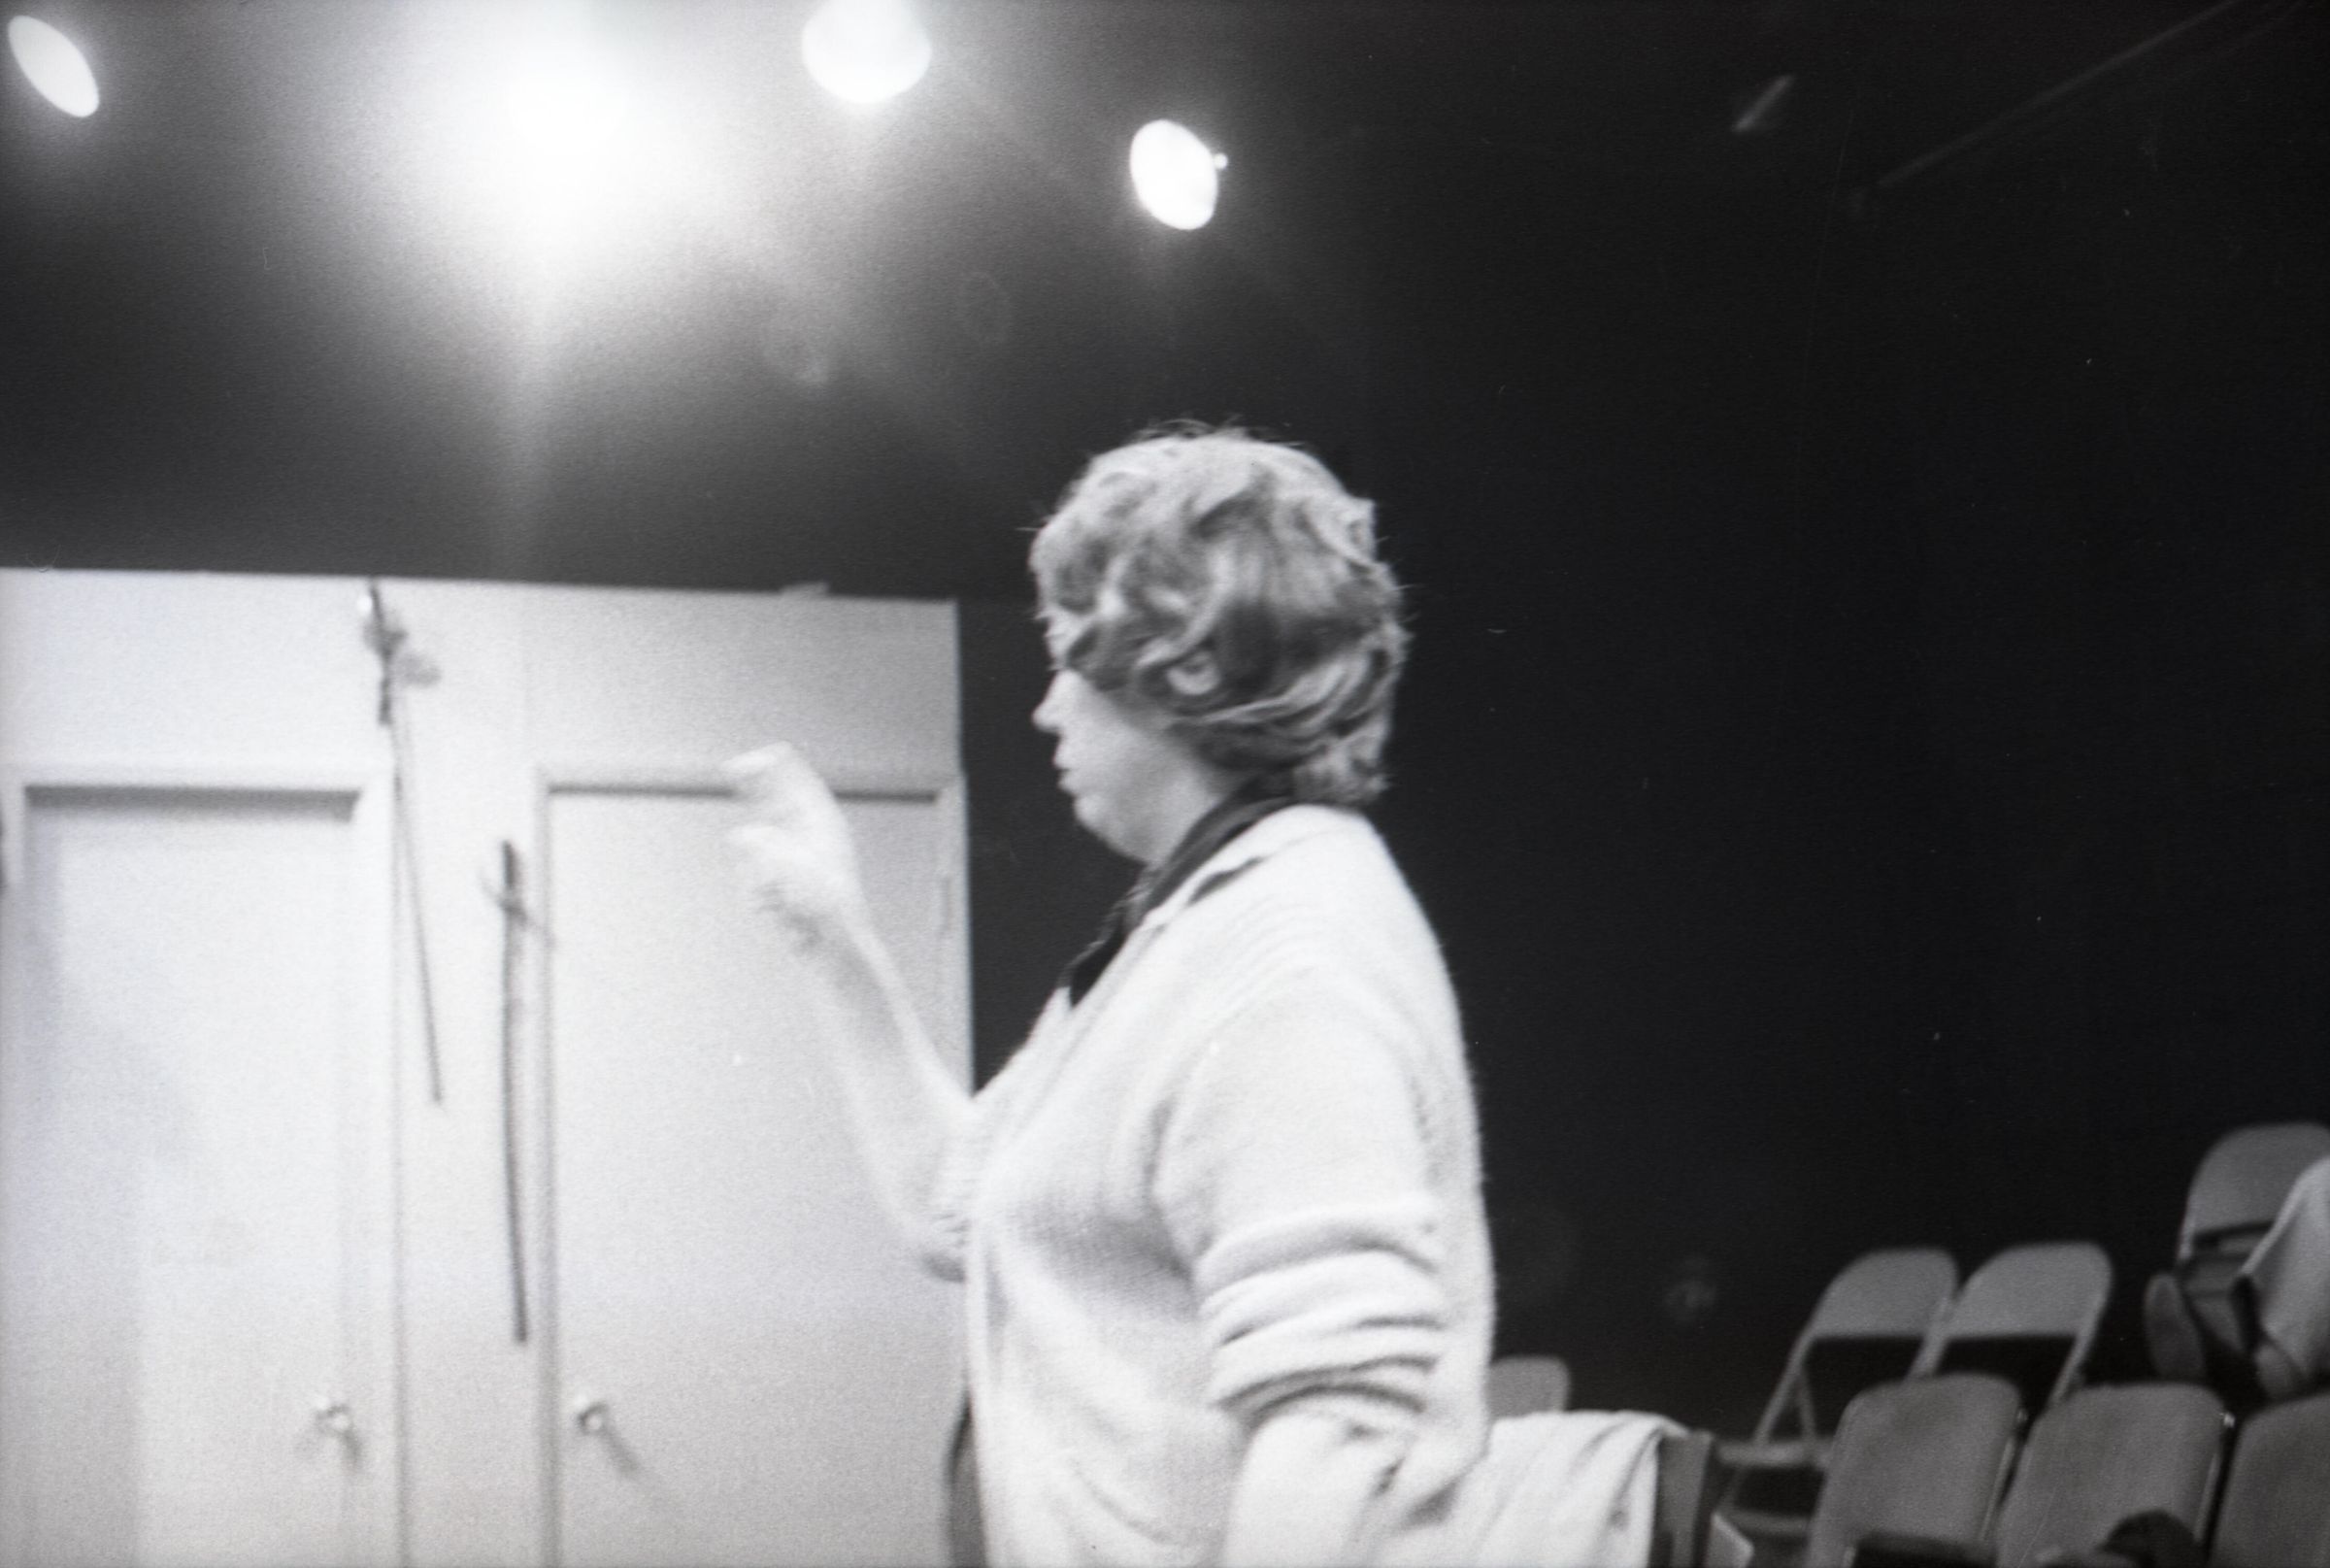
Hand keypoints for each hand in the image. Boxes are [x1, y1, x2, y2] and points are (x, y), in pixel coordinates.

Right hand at [725, 743, 870, 947]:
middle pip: (774, 798)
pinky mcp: (777, 880)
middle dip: (755, 789)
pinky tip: (774, 911)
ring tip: (779, 897)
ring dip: (756, 871)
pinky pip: (749, 876)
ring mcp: (790, 857)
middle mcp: (807, 836)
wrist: (832, 949)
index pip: (797, 781)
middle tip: (733, 768)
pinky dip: (755, 893)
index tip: (744, 763)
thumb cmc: (827, 908)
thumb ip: (766, 848)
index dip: (771, 768)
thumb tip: (742, 833)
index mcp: (823, 825)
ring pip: (753, 845)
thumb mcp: (796, 872)